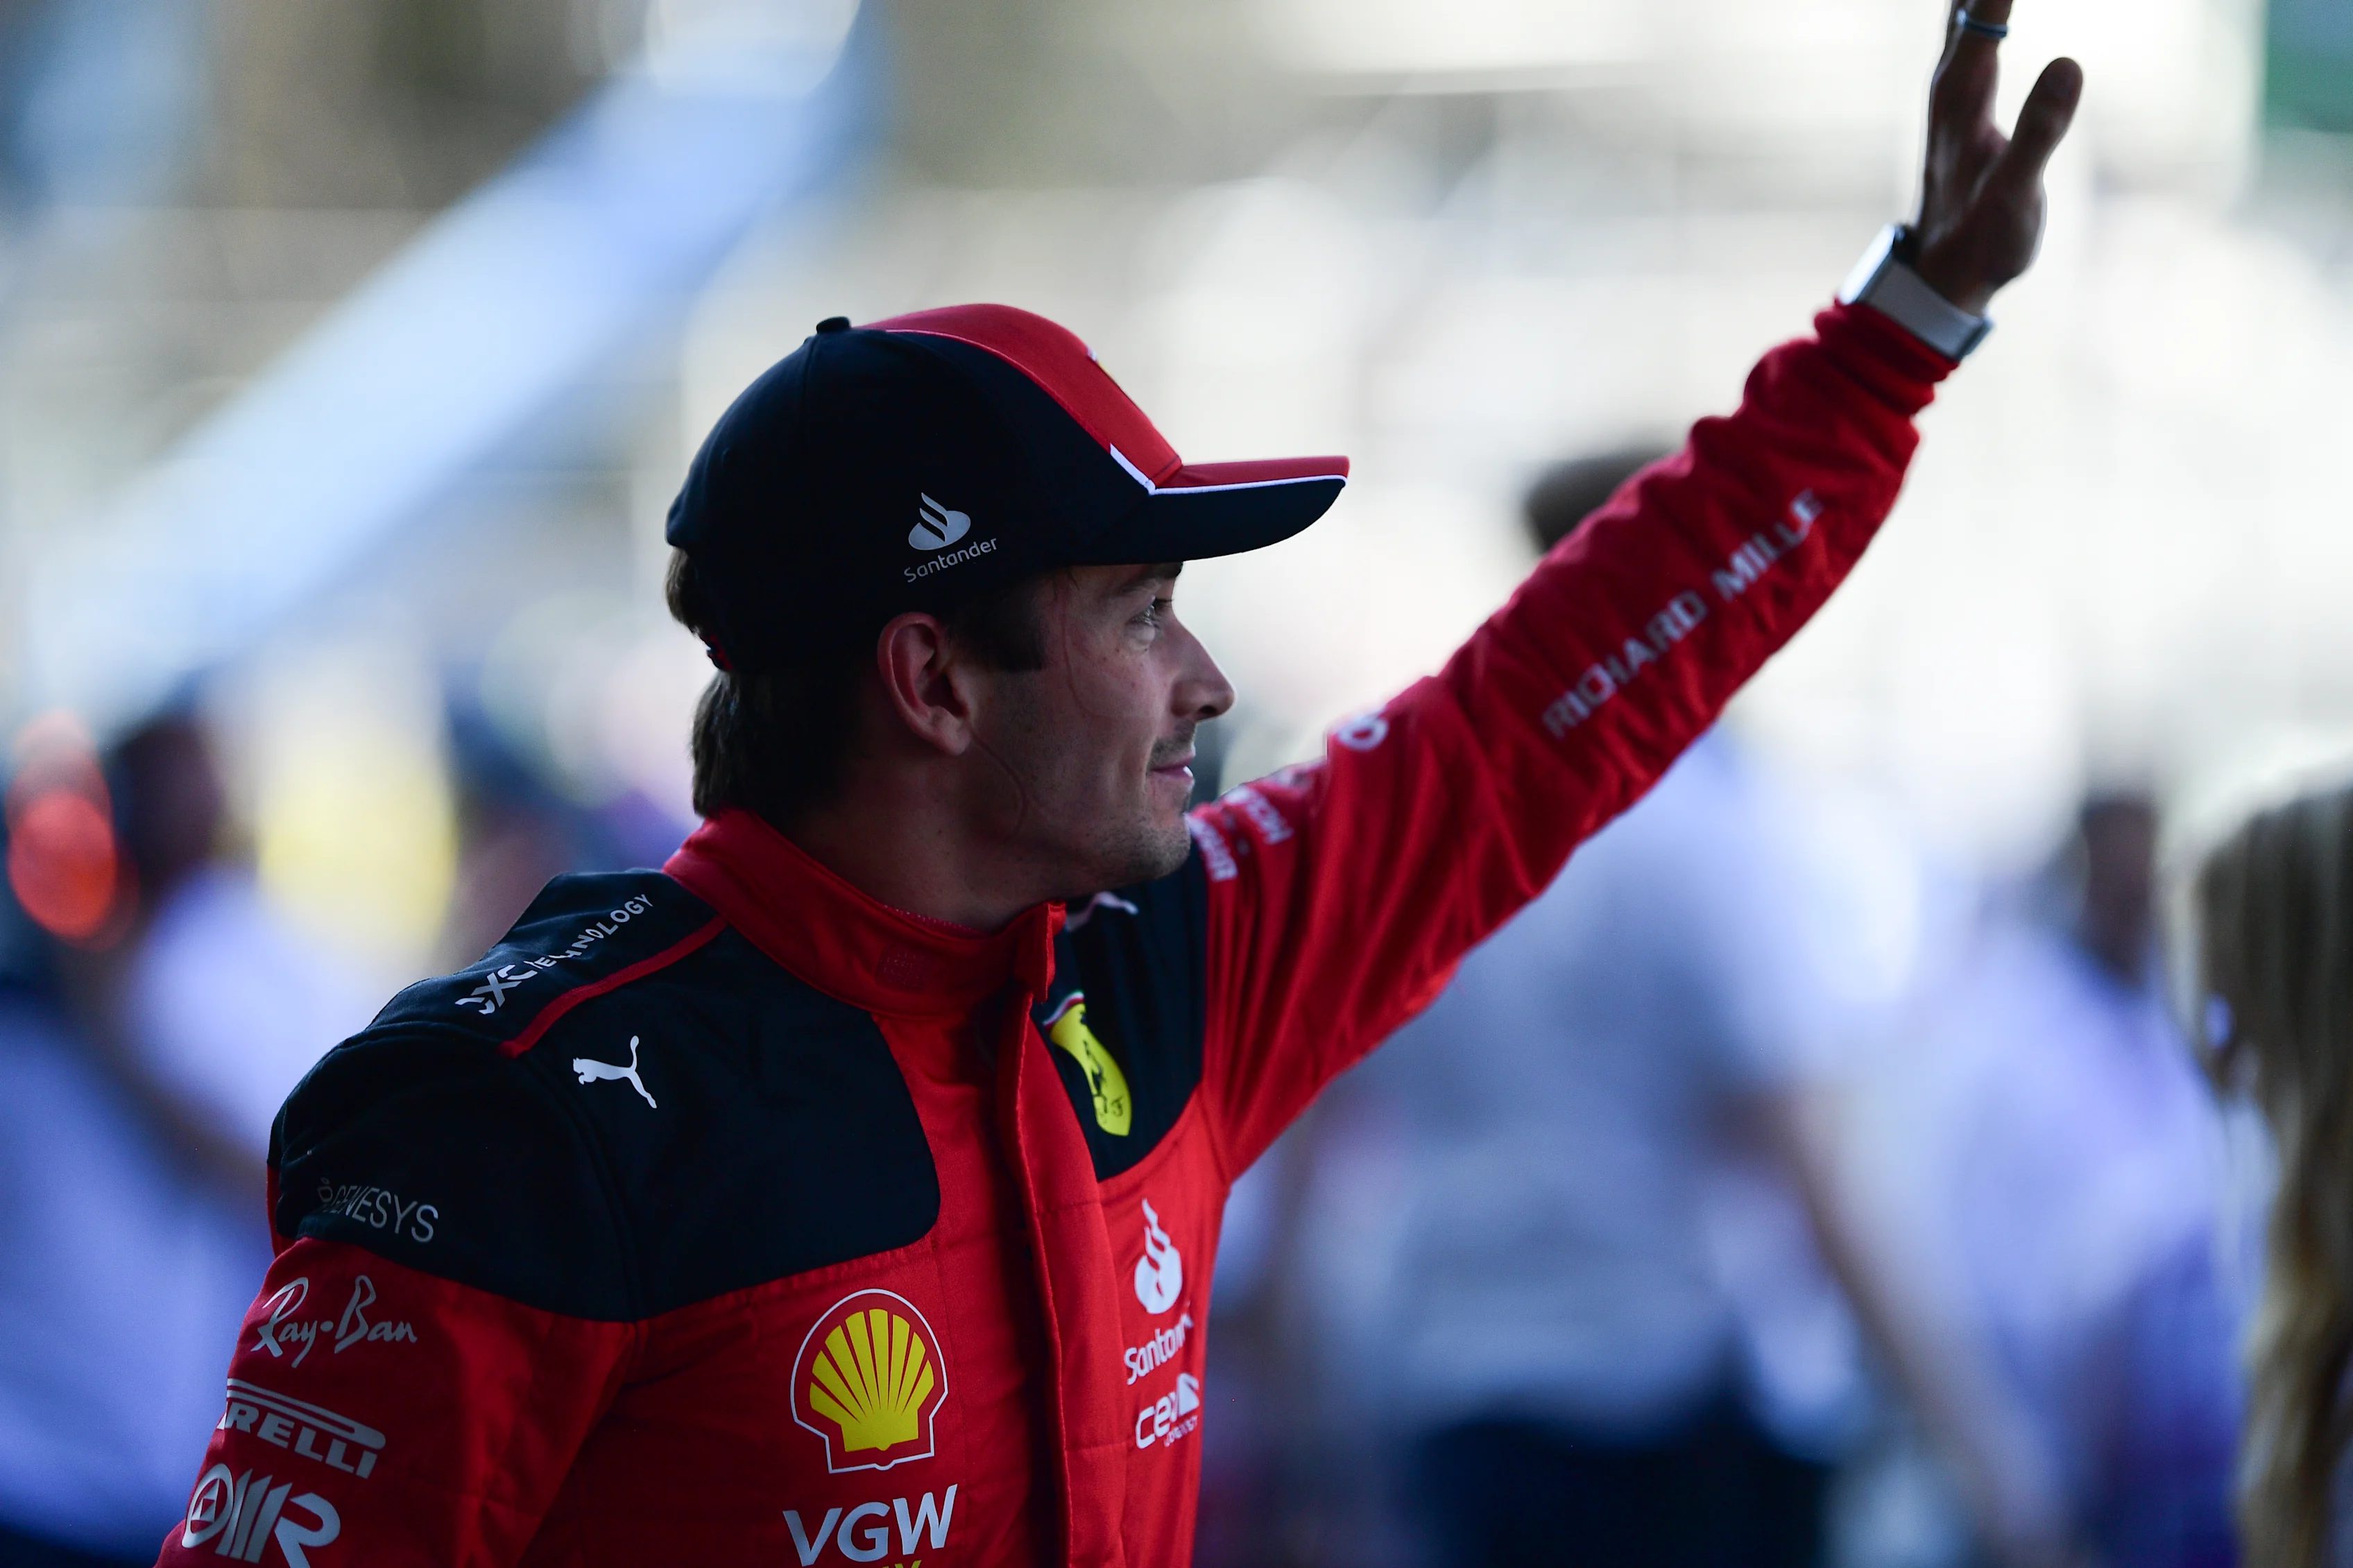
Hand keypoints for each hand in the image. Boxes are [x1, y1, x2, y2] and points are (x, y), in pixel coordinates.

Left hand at [1911, 0, 2082, 315]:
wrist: (1949, 273)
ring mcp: (1955, 84)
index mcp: (1960, 94)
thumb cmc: (1983, 239)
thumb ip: (2040, 132)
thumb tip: (2069, 63)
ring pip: (1966, 6)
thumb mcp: (2016, 194)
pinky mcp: (1965, 93)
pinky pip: (1975, 23)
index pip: (1982, 6)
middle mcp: (1950, 79)